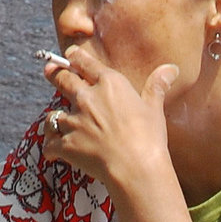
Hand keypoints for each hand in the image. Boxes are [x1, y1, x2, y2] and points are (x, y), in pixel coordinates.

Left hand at [42, 46, 178, 200]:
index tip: (70, 54)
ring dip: (56, 118)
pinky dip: (51, 147)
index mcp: (110, 84)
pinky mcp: (65, 144)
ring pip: (54, 114)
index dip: (76, 57)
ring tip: (55, 121)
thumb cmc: (148, 137)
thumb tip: (171, 68)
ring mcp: (74, 121)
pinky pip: (50, 142)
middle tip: (48, 71)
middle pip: (63, 80)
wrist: (134, 167)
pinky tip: (52, 151)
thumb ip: (157, 86)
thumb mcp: (154, 108)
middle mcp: (87, 98)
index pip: (86, 64)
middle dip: (55, 74)